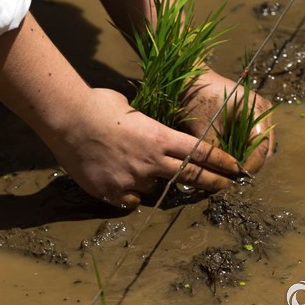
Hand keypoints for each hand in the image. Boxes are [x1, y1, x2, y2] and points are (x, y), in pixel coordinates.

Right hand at [46, 88, 241, 208]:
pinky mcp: (113, 192)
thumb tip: (144, 125)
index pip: (200, 152)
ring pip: (154, 189)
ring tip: (133, 168)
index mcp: (160, 137)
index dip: (221, 162)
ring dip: (151, 182)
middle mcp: (152, 161)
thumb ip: (145, 123)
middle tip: (224, 187)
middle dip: (212, 182)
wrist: (69, 119)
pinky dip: (128, 194)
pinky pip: (129, 200)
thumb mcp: (131, 107)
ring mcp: (133, 179)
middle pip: (191, 176)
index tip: (236, 168)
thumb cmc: (99, 104)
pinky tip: (119, 182)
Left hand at [180, 68, 275, 173]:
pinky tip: (228, 156)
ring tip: (229, 168)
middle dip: (250, 164)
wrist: (189, 78)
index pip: (262, 148)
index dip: (250, 167)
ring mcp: (259, 112)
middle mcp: (264, 111)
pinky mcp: (251, 115)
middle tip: (231, 177)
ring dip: (247, 158)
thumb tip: (221, 177)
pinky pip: (253, 138)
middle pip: (265, 149)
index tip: (234, 179)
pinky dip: (243, 149)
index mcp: (257, 110)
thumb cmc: (196, 99)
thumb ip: (216, 154)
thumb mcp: (205, 130)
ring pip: (260, 145)